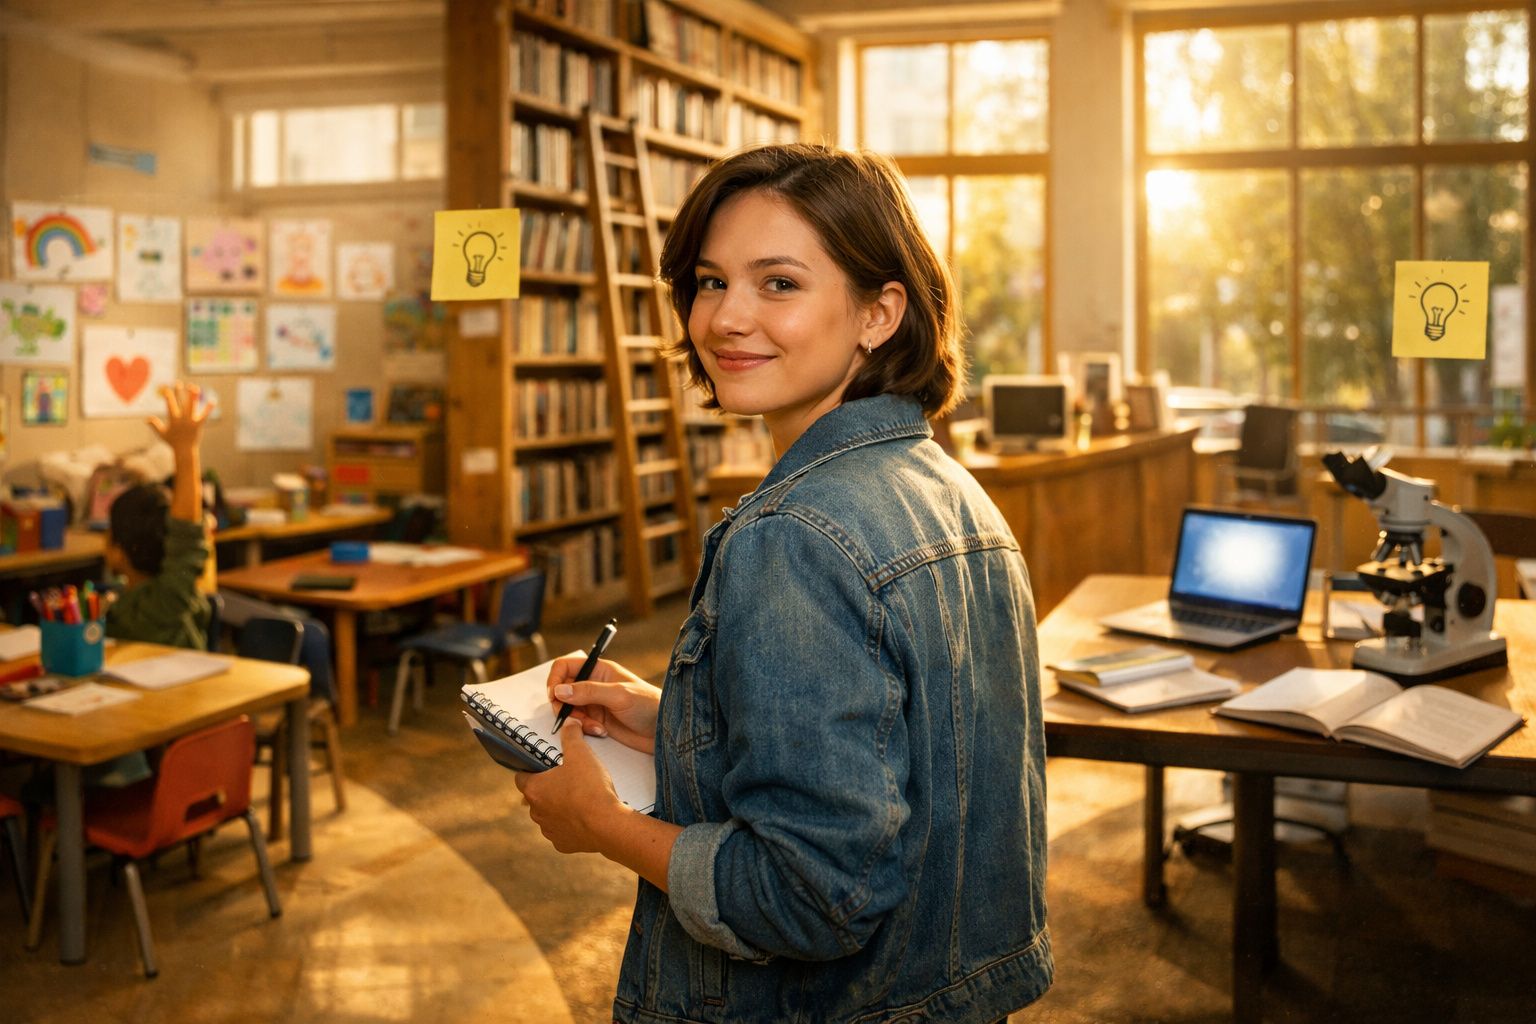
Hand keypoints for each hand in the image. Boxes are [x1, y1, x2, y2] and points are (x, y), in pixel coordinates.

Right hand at [148, 381, 210, 451]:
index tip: (166, 388)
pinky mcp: (198, 425)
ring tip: (194, 387)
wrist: (184, 451)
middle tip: (178, 383)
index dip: (167, 396)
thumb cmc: (173, 442)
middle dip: (179, 392)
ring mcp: (190, 421)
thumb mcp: (162, 434)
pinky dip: (208, 408)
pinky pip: (204, 415)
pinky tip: (212, 401)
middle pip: (180, 402)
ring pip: (192, 406)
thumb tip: (147, 419)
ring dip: (193, 397)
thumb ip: (155, 425)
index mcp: (173, 419)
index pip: (169, 404)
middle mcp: (181, 418)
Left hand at [514, 721, 626, 853]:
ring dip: (558, 808)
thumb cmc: (590, 788)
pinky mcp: (563, 844)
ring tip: (578, 798)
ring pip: (548, 816)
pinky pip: (562, 832)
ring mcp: (549, 830)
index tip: (542, 766)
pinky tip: (584, 817)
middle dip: (547, 789)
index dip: (531, 769)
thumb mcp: (581, 753)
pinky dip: (570, 825)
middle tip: (566, 779)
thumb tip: (569, 722)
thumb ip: (572, 735)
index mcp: (534, 789)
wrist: (608, 824)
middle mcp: (536, 812)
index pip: (521, 777)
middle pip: (535, 797)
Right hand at [547, 655, 659, 753]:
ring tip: (594, 726)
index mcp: (599, 670)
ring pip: (568, 709)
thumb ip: (589, 691)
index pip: (565, 666)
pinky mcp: (597, 721)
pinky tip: (601, 731)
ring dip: (576, 720)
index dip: (555, 679)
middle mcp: (593, 685)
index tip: (555, 695)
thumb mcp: (618, 695)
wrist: (664, 731)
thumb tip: (560, 690)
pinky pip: (578, 724)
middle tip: (572, 717)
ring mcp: (594, 703)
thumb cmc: (649, 704)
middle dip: (563, 705)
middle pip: (562, 690)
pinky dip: (584, 729)